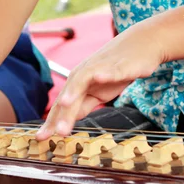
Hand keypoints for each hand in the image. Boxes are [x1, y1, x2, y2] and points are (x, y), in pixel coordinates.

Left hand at [37, 21, 164, 139]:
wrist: (142, 45)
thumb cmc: (118, 70)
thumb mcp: (100, 92)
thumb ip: (84, 104)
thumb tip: (68, 120)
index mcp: (79, 84)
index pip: (61, 106)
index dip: (52, 122)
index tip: (41, 138)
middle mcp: (84, 75)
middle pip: (69, 96)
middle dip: (61, 115)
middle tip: (54, 133)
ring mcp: (100, 68)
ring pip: (83, 81)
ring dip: (74, 92)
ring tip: (65, 104)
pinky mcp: (119, 65)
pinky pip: (111, 70)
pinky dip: (104, 73)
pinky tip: (99, 77)